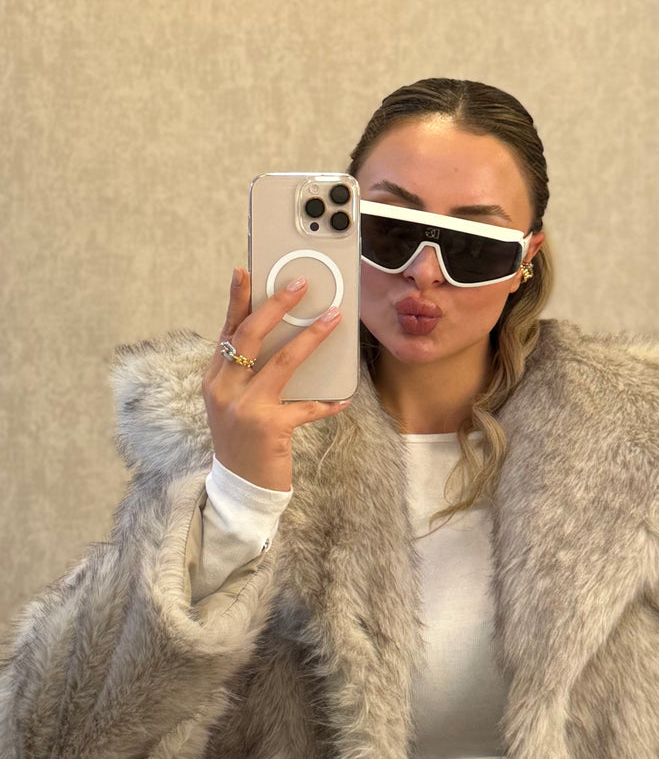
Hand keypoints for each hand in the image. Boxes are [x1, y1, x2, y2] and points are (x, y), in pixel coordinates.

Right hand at [202, 267, 351, 491]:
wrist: (239, 488)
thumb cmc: (243, 440)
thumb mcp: (234, 403)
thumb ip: (249, 373)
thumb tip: (284, 338)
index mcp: (215, 378)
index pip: (227, 330)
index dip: (237, 299)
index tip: (244, 270)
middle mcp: (224, 389)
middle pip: (251, 335)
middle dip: (276, 305)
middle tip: (299, 284)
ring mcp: (245, 407)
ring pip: (282, 361)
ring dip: (312, 336)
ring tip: (333, 317)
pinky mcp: (269, 427)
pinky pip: (306, 406)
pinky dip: (327, 403)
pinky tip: (343, 399)